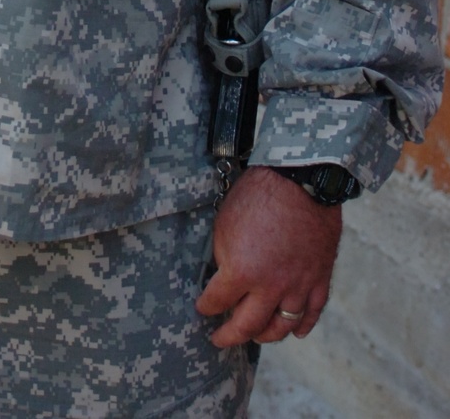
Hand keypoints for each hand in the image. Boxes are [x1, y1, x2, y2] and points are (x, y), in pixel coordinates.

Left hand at [195, 167, 341, 346]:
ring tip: (255, 335)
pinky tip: (295, 332)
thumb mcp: (224, 223)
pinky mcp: (319, 279)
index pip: (216, 301)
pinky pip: (312, 313)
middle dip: (230, 335)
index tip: (202, 308)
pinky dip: (303, 326)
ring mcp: (298, 286)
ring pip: (282, 327)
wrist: (301, 181)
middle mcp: (270, 287)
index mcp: (241, 272)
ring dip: (266, 335)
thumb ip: (224, 255)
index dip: (206, 306)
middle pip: (248, 326)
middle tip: (220, 339)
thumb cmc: (258, 195)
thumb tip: (223, 274)